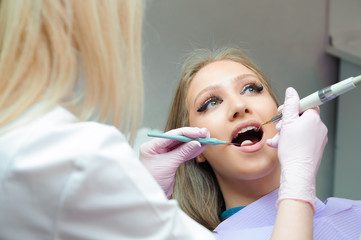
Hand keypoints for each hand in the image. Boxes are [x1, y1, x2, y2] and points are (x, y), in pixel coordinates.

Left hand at [139, 127, 209, 197]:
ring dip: (194, 142)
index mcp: (152, 146)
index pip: (172, 135)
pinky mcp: (170, 161)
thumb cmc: (154, 181)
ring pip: (181, 145)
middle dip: (192, 136)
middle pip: (177, 138)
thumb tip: (196, 143)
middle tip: (205, 134)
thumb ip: (182, 152)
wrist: (153, 198)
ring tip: (206, 139)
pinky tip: (201, 147)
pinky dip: (192, 151)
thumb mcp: (168, 165)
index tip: (199, 133)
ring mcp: (164, 154)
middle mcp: (157, 148)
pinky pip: (182, 153)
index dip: (187, 133)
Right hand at [267, 87, 327, 212]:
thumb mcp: (287, 122)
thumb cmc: (293, 149)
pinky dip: (290, 141)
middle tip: (279, 128)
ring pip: (299, 130)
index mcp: (314, 119)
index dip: (293, 106)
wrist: (298, 172)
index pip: (306, 104)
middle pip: (301, 118)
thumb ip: (290, 104)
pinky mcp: (314, 149)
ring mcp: (318, 139)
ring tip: (277, 140)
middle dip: (287, 122)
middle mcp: (319, 128)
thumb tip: (292, 91)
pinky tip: (279, 146)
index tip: (284, 111)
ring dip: (285, 133)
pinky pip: (301, 140)